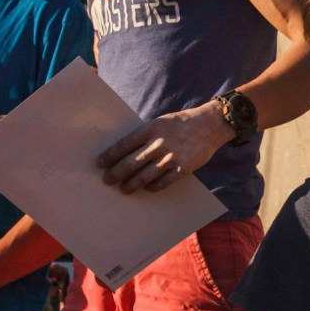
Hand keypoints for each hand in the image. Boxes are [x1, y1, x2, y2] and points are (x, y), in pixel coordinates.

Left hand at [97, 101, 232, 193]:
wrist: (210, 125)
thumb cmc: (182, 123)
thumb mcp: (161, 122)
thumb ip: (145, 135)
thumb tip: (125, 152)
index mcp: (151, 129)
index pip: (124, 145)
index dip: (110, 156)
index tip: (99, 163)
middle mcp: (159, 144)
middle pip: (131, 163)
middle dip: (116, 174)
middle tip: (107, 180)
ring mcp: (171, 158)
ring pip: (144, 177)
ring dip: (130, 185)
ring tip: (123, 189)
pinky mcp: (183, 169)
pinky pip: (162, 183)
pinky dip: (152, 187)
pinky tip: (146, 188)